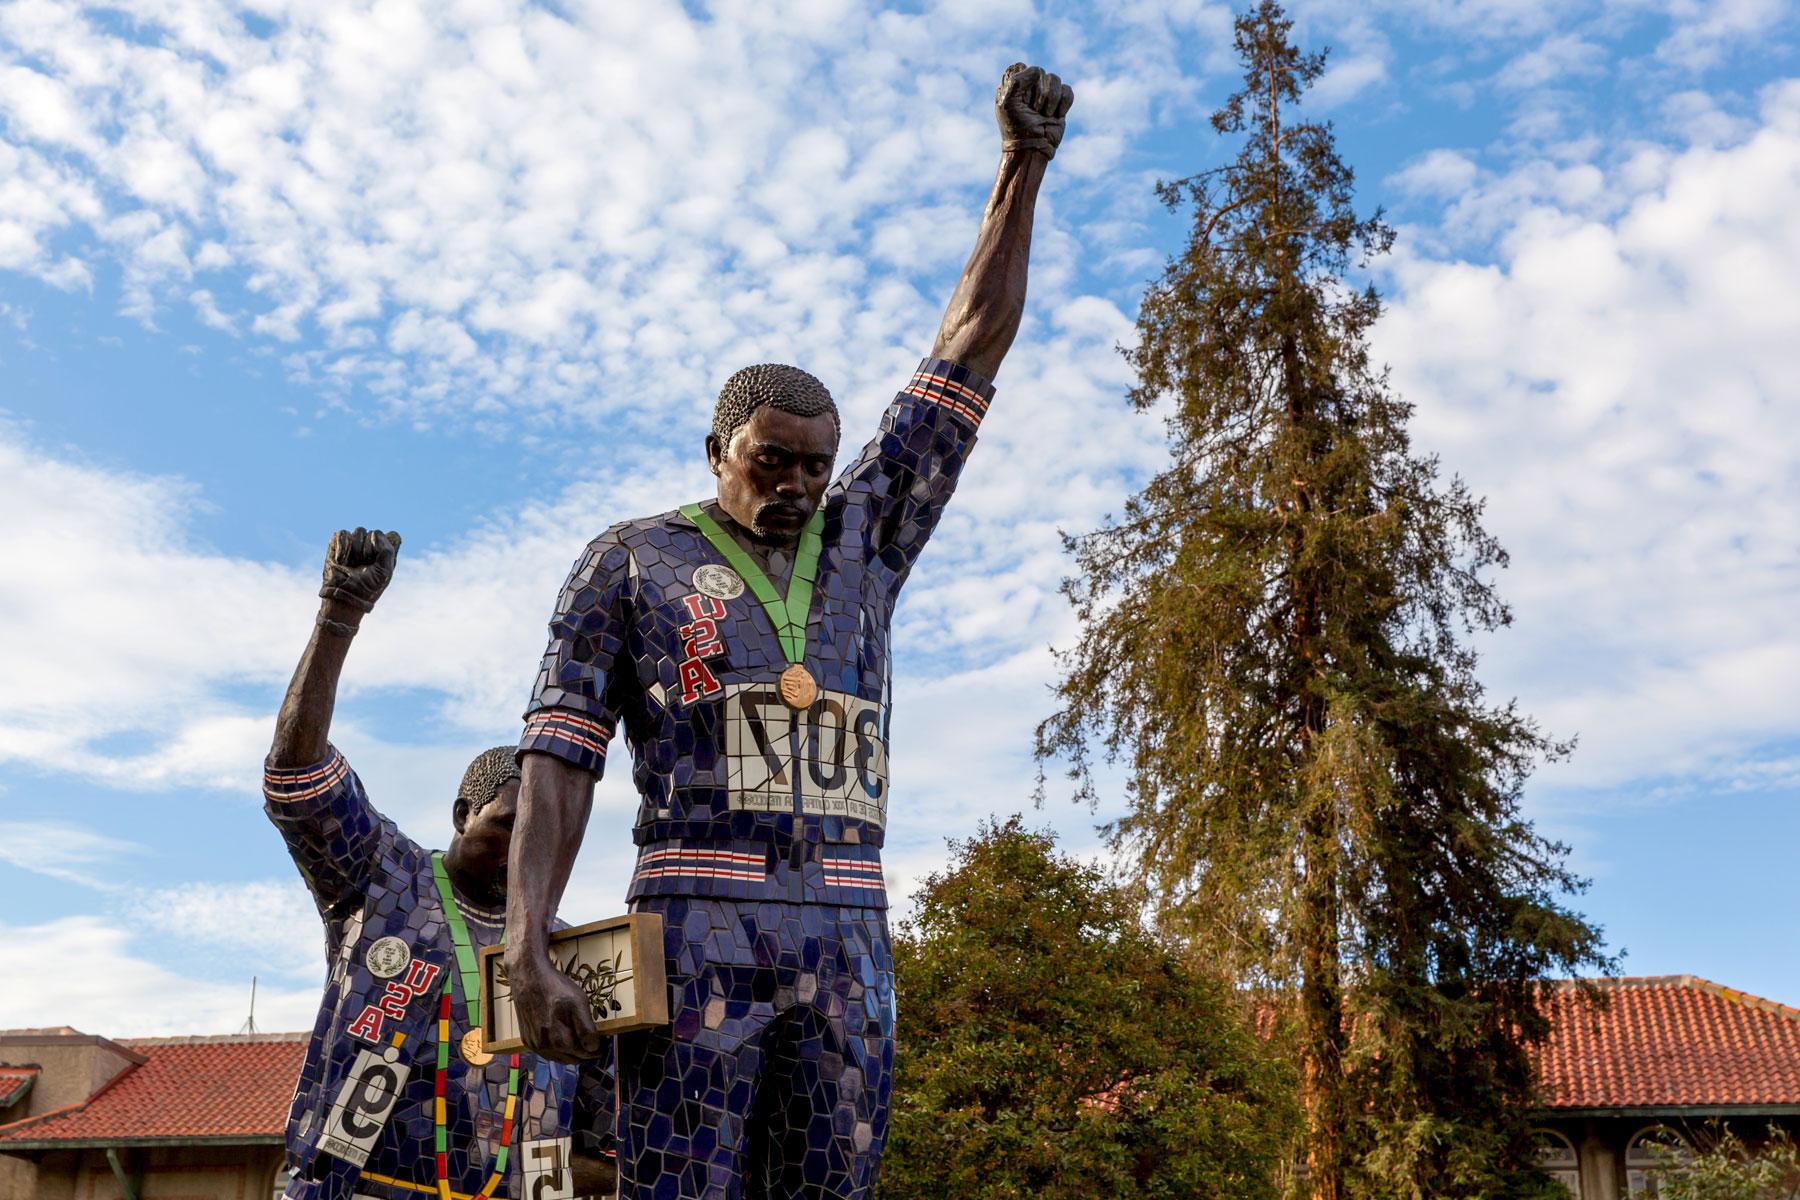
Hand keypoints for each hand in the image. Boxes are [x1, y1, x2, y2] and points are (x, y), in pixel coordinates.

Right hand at [319, 527, 401, 613]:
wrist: (344, 598)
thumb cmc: (367, 588)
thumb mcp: (385, 572)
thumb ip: (388, 551)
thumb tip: (375, 533)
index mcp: (385, 552)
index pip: (392, 536)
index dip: (384, 545)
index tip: (377, 560)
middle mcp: (370, 546)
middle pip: (374, 533)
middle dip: (368, 551)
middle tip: (362, 566)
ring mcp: (354, 544)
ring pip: (359, 531)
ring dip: (356, 549)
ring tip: (351, 564)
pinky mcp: (337, 545)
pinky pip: (342, 533)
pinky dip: (342, 545)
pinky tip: (341, 560)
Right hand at [505, 948, 604, 1062]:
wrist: (529, 979)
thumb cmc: (556, 989)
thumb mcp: (580, 1004)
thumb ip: (587, 1030)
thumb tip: (593, 1047)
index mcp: (563, 1041)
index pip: (589, 1053)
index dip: (599, 1047)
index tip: (604, 1041)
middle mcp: (548, 1048)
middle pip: (575, 1059)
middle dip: (586, 1052)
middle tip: (594, 1042)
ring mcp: (536, 1046)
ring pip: (561, 1058)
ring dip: (572, 1053)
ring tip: (580, 1041)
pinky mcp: (528, 1041)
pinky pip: (548, 1053)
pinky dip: (557, 1049)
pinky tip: (562, 1037)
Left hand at [996, 63, 1072, 159]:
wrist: (1032, 148)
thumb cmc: (1016, 127)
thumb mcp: (1008, 103)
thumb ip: (1017, 81)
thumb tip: (1038, 71)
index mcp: (1013, 84)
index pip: (1021, 67)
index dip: (1023, 83)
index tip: (1020, 101)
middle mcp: (1029, 85)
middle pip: (1040, 72)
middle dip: (1037, 94)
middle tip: (1032, 111)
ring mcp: (1046, 93)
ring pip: (1055, 79)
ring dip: (1050, 100)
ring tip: (1044, 115)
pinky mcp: (1060, 101)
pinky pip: (1068, 90)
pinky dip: (1063, 104)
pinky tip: (1056, 116)